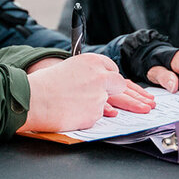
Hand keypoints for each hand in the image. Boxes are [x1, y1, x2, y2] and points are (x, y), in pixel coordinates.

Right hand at [22, 54, 151, 132]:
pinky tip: (72, 113)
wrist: (31, 99)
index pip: (111, 69)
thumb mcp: (66, 69)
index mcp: (91, 61)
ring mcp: (99, 96)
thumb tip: (95, 85)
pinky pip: (95, 117)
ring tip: (100, 107)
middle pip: (121, 85)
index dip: (112, 78)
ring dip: (96, 106)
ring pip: (106, 103)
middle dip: (131, 95)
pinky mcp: (95, 114)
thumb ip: (85, 75)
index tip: (117, 85)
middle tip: (147, 103)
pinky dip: (86, 117)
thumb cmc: (42, 85)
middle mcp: (99, 76)